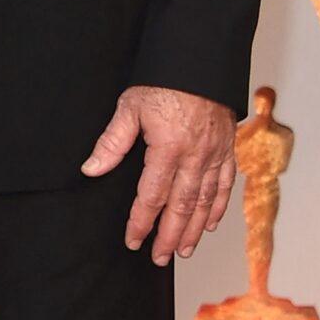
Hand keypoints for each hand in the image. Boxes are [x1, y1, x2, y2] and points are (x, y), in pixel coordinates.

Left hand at [81, 85, 237, 265]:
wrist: (201, 60)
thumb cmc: (164, 81)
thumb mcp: (130, 107)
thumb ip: (112, 142)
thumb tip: (91, 170)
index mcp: (168, 148)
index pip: (151, 196)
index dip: (141, 222)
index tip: (132, 240)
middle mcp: (195, 157)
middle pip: (181, 207)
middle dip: (169, 236)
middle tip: (160, 259)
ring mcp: (215, 154)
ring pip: (205, 201)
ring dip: (193, 229)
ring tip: (183, 251)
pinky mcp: (228, 149)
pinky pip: (225, 185)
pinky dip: (218, 207)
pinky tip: (209, 223)